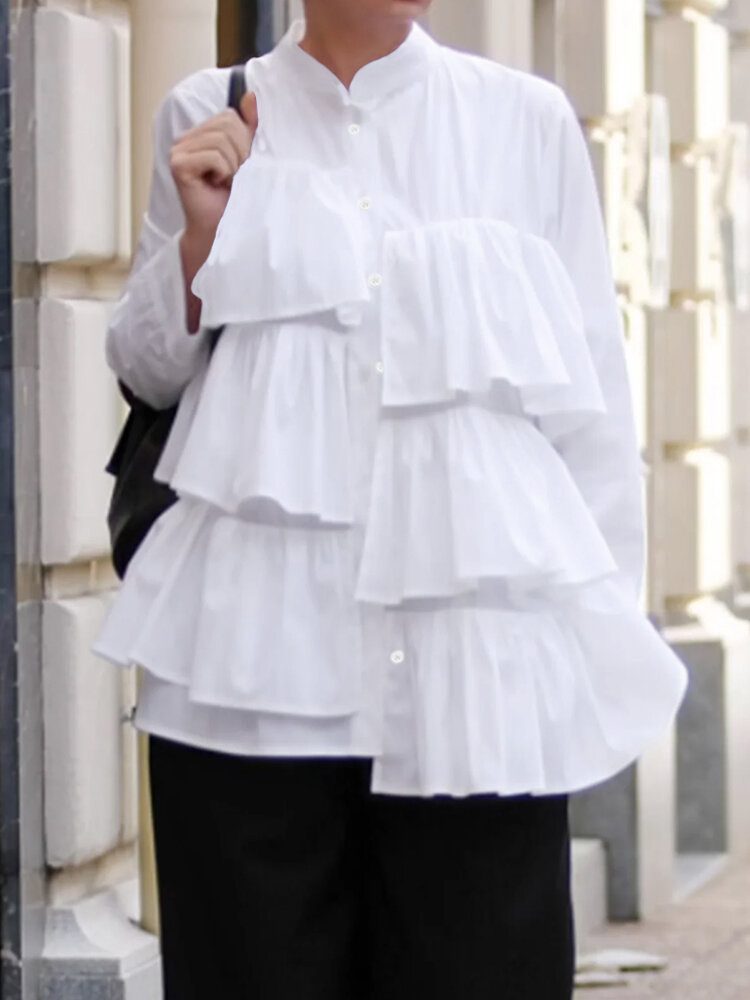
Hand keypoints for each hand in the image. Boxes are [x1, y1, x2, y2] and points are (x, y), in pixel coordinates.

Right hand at [172, 92, 257, 330]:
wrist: (221, 233)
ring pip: (223, 139)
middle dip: (241, 153)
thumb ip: (251, 129)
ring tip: (226, 183)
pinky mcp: (178, 164)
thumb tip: (253, 96)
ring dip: (234, 165)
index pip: (232, 116)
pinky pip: (215, 154)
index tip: (241, 169)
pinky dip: (224, 171)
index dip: (246, 142)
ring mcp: (179, 149)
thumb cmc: (236, 200)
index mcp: (202, 134)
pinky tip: (216, 186)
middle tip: (234, 178)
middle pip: (228, 123)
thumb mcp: (250, 159)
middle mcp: (187, 139)